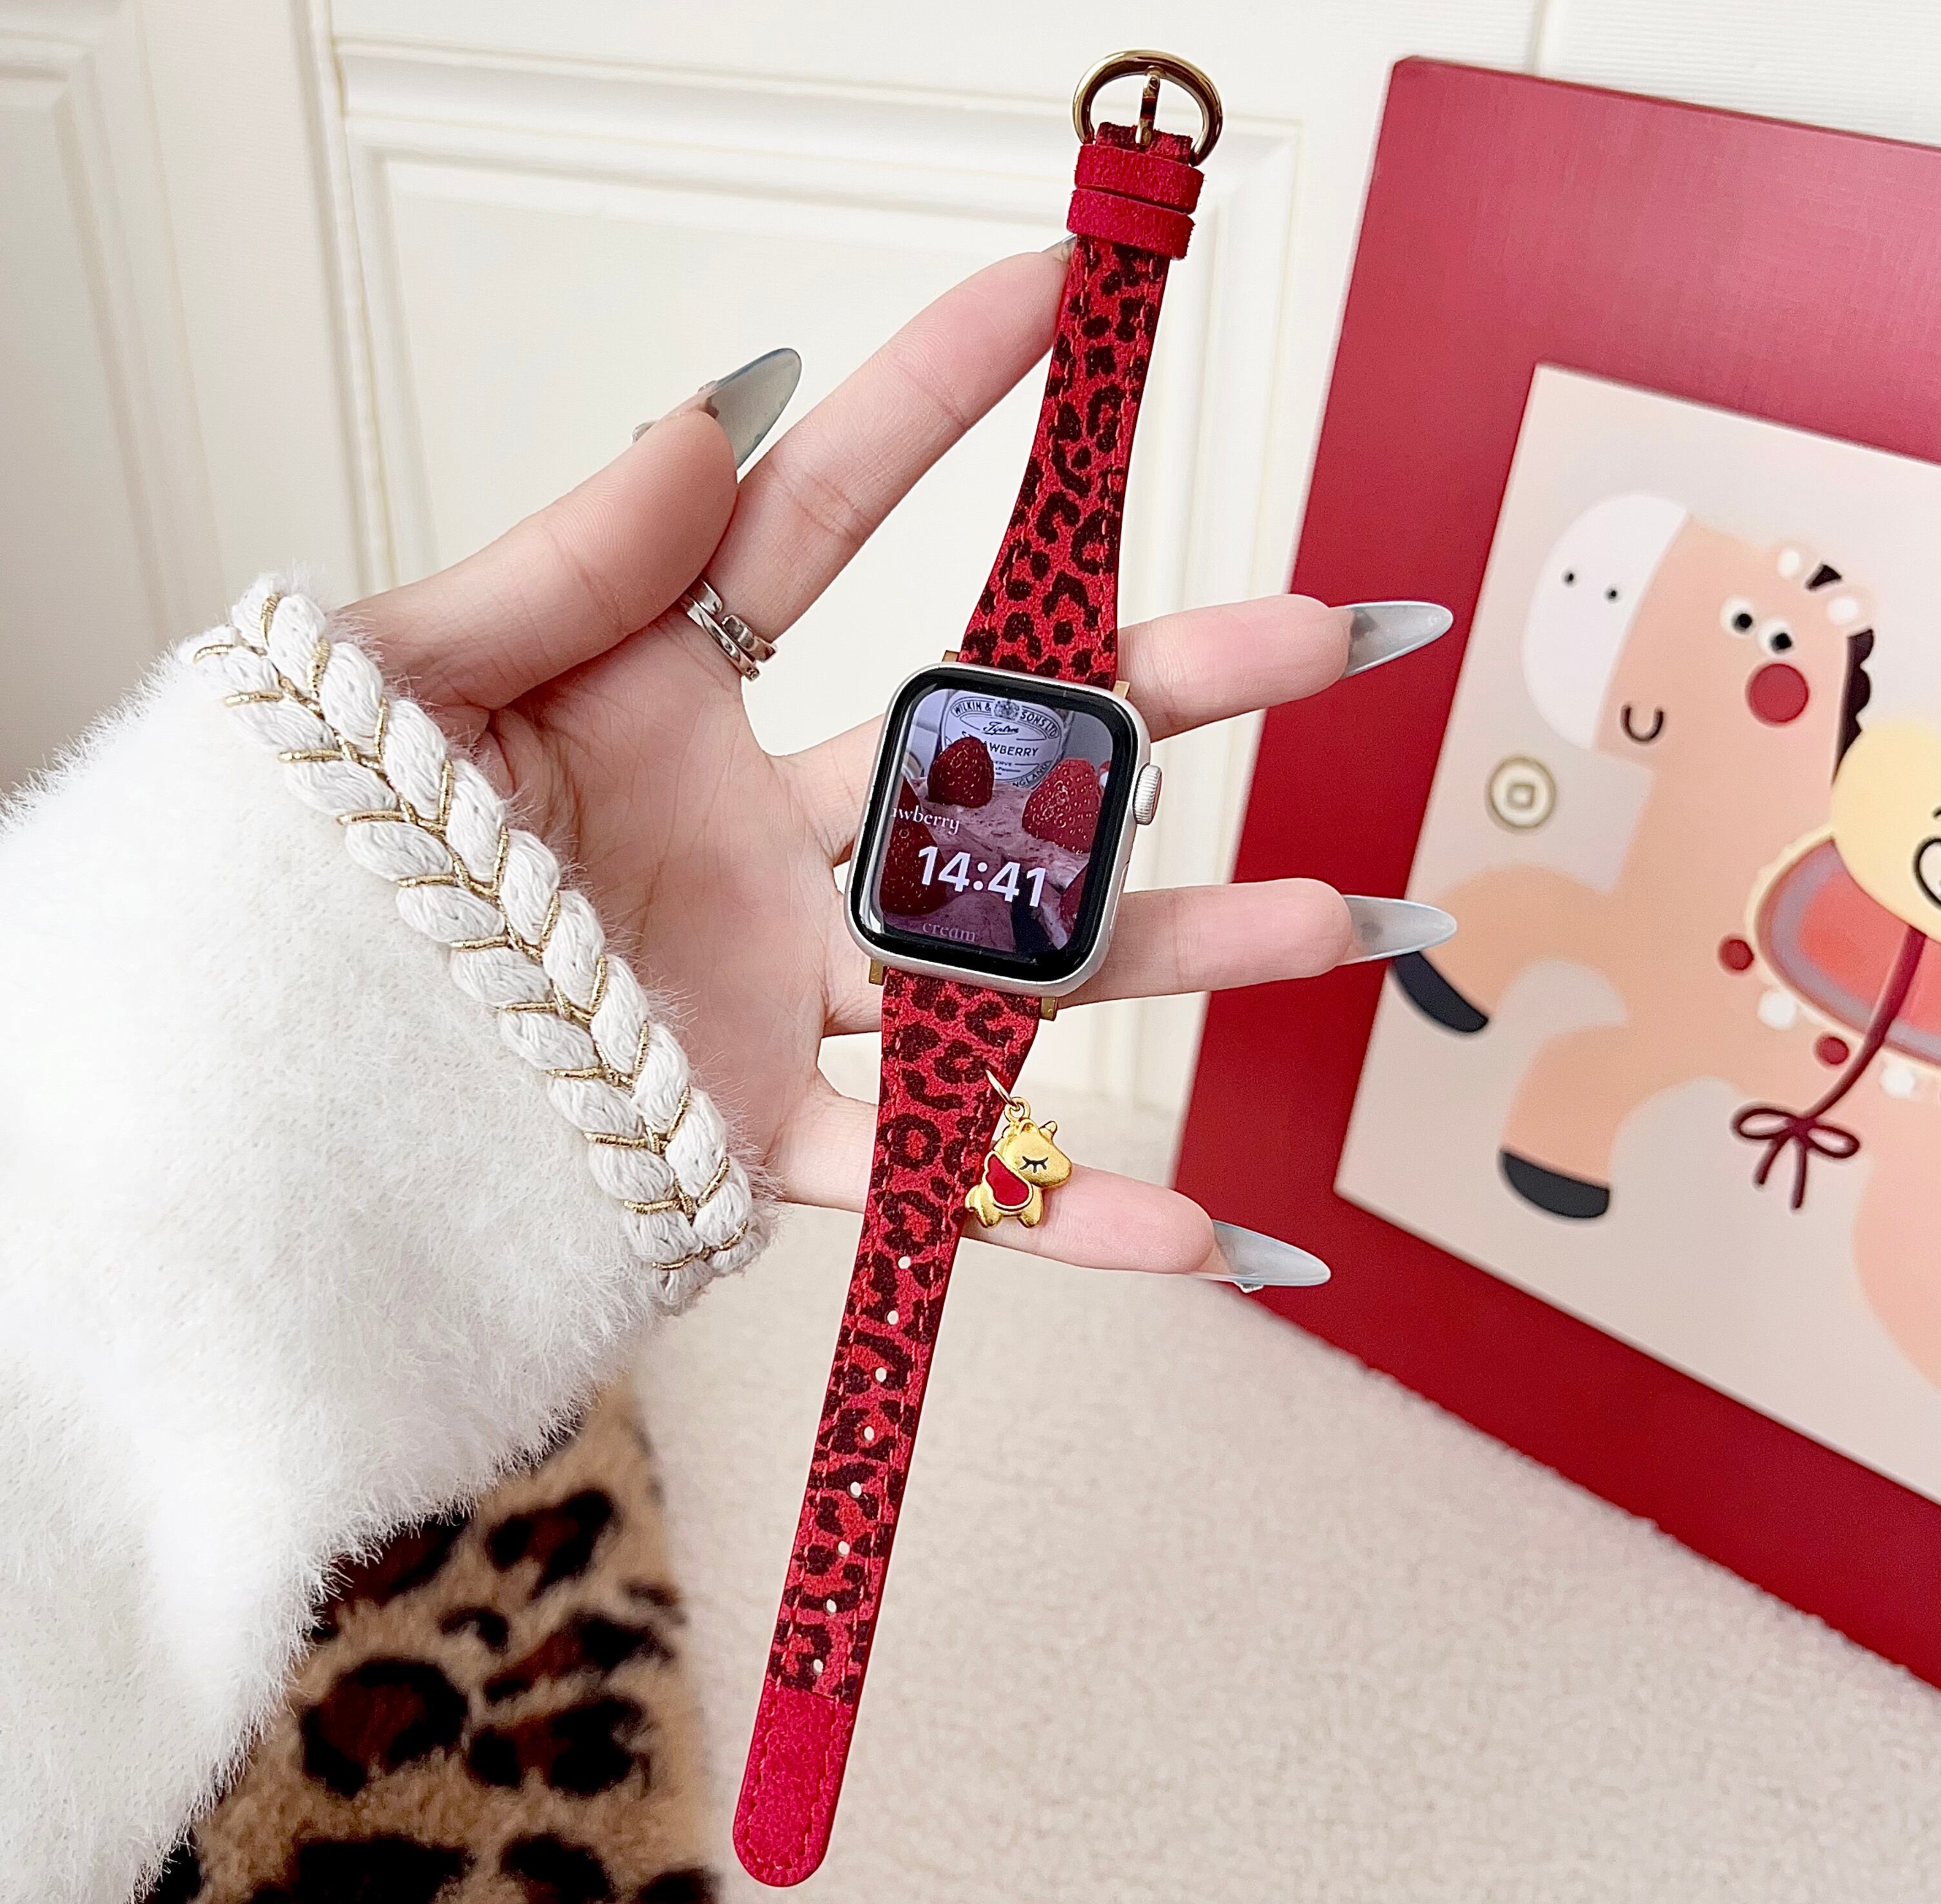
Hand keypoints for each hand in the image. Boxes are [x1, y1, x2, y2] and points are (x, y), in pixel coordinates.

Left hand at [351, 248, 1436, 1278]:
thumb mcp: (412, 676)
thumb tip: (704, 423)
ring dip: (1179, 945)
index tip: (1071, 298)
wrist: (274, 1074)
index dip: (946, 400)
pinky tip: (1209, 1230)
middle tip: (1320, 636)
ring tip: (1329, 923)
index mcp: (663, 697)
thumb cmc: (319, 860)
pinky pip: (941, 1176)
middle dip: (1161, 690)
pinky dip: (1070, 1211)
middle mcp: (758, 839)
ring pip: (1015, 964)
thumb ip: (567, 556)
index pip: (829, 522)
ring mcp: (781, 989)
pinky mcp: (763, 1137)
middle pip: (992, 751)